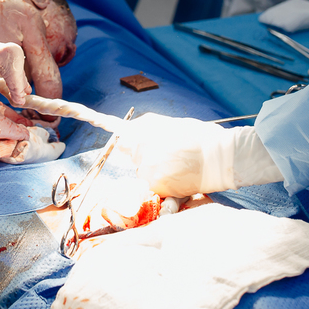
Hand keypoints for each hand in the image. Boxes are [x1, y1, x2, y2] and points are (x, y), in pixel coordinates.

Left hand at [116, 114, 236, 196]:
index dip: (116, 137)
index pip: (120, 138)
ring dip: (155, 169)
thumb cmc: (199, 138)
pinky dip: (163, 182)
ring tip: (179, 163)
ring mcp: (148, 170)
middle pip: (134, 156)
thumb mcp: (171, 124)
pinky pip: (154, 185)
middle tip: (169, 152)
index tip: (88, 122)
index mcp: (144, 132)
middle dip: (145, 154)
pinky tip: (180, 174)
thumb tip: (127, 131)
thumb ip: (147, 127)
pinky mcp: (157, 187)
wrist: (219, 158)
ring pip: (144, 171)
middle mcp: (142, 151)